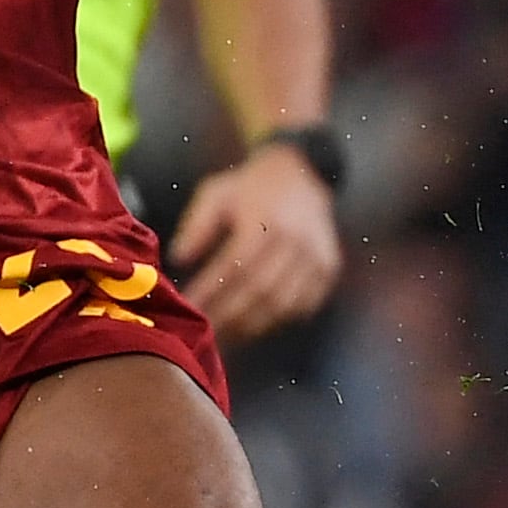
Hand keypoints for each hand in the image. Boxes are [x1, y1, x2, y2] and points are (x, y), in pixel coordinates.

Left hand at [171, 140, 346, 343]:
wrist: (302, 173)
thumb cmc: (250, 187)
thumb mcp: (216, 193)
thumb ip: (197, 226)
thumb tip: (179, 259)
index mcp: (265, 220)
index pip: (234, 266)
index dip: (211, 290)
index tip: (189, 306)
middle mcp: (295, 240)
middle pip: (259, 291)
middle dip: (229, 315)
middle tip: (206, 330)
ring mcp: (316, 257)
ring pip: (283, 304)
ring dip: (253, 325)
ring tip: (228, 334)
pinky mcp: (328, 269)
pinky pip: (304, 305)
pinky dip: (279, 320)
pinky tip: (256, 325)